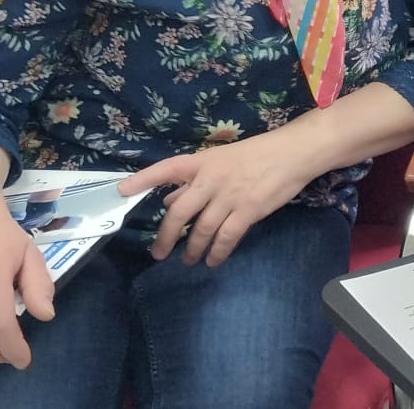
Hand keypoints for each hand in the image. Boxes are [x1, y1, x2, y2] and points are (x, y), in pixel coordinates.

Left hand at [120, 130, 320, 265]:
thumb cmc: (255, 155)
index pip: (166, 169)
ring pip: (202, 229)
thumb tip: (169, 202)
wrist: (292, 153)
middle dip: (166, 237)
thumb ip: (194, 182)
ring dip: (192, 249)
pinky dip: (217, 252)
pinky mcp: (248, 210)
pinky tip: (213, 260)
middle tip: (158, 254)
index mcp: (201, 162)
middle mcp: (210, 178)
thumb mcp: (220, 161)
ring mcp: (229, 195)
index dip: (143, 180)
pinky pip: (226, 237)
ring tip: (188, 260)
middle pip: (180, 212)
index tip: (121, 191)